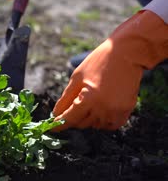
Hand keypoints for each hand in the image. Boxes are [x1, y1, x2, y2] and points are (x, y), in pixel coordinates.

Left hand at [53, 10, 167, 130]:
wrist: (127, 53)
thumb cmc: (99, 62)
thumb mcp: (77, 78)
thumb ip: (65, 99)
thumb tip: (56, 114)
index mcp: (89, 99)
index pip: (70, 119)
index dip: (59, 124)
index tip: (52, 127)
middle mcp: (103, 108)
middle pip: (81, 123)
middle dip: (74, 117)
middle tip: (74, 104)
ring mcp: (116, 111)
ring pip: (95, 125)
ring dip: (89, 118)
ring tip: (92, 100)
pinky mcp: (126, 110)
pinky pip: (110, 125)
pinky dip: (103, 121)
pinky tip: (101, 108)